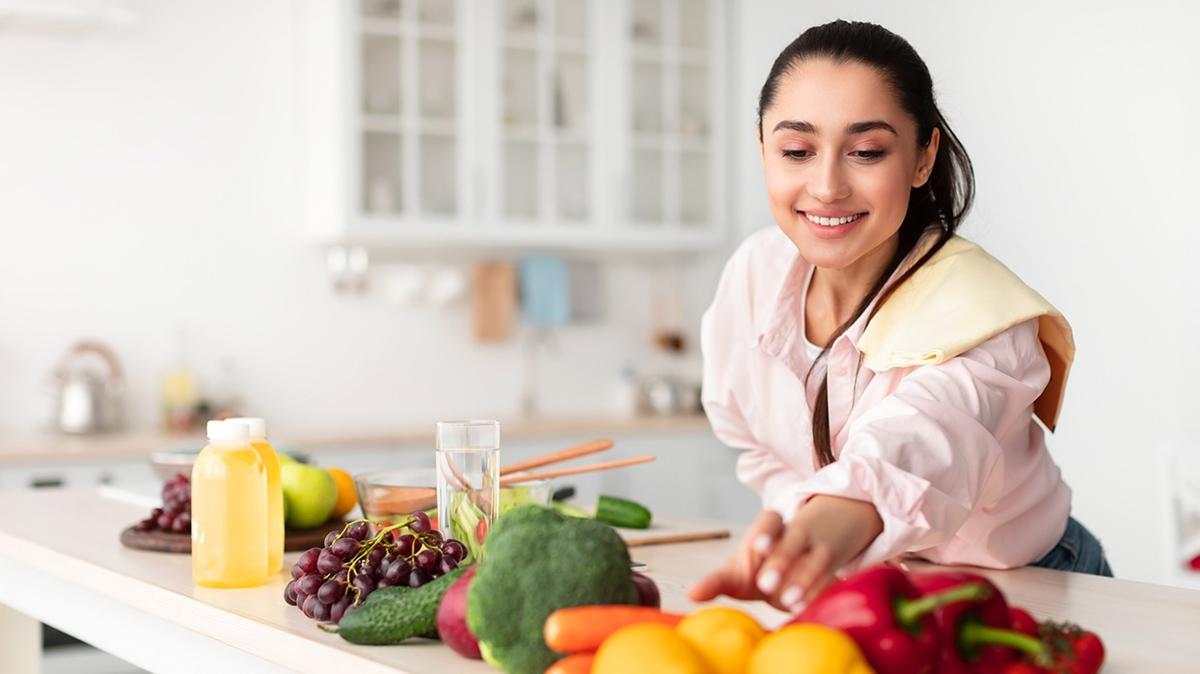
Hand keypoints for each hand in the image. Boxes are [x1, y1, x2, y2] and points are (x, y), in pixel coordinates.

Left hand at [689, 495, 882, 611]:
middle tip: (766, 584)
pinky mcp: (833, 572)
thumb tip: (690, 594)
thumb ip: (716, 581)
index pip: (770, 520)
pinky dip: (820, 593)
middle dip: (780, 560)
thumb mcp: (739, 570)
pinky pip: (831, 579)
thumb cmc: (763, 566)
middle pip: (793, 540)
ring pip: (815, 559)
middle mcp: (797, 535)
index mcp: (772, 527)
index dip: (765, 532)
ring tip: (787, 600)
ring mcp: (819, 551)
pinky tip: (808, 607)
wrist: (807, 557)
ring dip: (803, 580)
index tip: (758, 547)